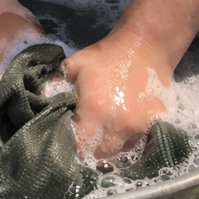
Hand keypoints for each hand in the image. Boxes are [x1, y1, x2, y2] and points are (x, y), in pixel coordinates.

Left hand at [63, 30, 173, 158]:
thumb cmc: (106, 54)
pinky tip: (125, 128)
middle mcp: (117, 123)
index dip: (74, 146)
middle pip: (103, 154)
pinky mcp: (157, 122)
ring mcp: (140, 124)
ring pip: (123, 149)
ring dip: (113, 146)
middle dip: (94, 151)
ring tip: (106, 136)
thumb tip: (42, 97)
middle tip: (89, 143)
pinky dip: (131, 138)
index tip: (72, 143)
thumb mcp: (76, 64)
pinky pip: (141, 139)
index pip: (80, 144)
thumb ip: (57, 83)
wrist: (144, 45)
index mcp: (94, 110)